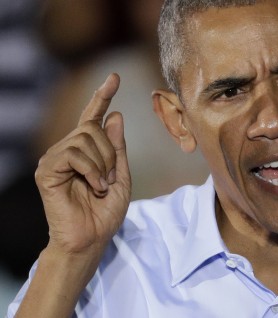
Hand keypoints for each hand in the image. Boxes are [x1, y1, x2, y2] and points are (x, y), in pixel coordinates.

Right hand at [35, 73, 130, 255]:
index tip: (114, 77)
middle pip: (93, 128)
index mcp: (86, 151)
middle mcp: (68, 149)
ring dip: (103, 164)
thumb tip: (114, 114)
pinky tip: (93, 188)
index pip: (93, 117)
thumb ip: (117, 147)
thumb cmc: (105, 211)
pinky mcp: (47, 170)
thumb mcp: (120, 175)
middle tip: (109, 179)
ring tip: (101, 187)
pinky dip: (91, 171)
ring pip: (85, 139)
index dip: (103, 96)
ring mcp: (55, 158)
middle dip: (111, 153)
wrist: (92, 238)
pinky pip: (74, 153)